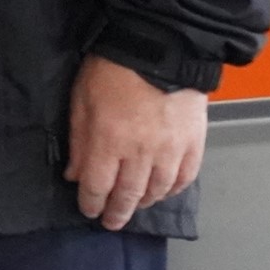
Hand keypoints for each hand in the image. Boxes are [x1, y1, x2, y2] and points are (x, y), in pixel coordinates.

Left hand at [66, 55, 208, 230]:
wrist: (160, 48)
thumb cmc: (113, 69)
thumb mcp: (82, 100)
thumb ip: (79, 141)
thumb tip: (74, 174)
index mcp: (110, 141)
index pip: (98, 186)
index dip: (91, 203)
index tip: (89, 210)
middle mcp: (142, 153)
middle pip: (129, 195)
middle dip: (117, 212)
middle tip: (111, 222)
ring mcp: (172, 150)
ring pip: (158, 190)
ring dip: (144, 202)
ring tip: (135, 205)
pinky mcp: (194, 142)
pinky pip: (185, 177)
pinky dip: (173, 189)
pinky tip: (164, 191)